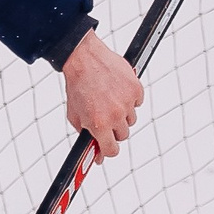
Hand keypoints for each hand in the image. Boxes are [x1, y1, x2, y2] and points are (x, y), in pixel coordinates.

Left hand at [62, 29, 143, 156]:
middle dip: (114, 130)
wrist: (83, 59)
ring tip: (109, 100)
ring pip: (131, 119)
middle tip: (105, 118)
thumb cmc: (77, 86)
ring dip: (122, 114)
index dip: (108, 149)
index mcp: (99, 124)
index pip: (112, 150)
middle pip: (123, 135)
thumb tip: (97, 155)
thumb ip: (86, 136)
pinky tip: (117, 90)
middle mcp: (115, 115)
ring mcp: (127, 102)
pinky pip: (137, 102)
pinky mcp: (136, 89)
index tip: (107, 146)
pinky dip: (129, 98)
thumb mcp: (75, 115)